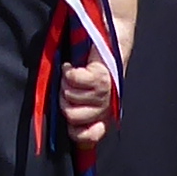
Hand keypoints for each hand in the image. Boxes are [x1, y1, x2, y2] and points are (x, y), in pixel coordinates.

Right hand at [59, 26, 126, 152]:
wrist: (112, 38)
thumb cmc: (94, 67)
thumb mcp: (85, 94)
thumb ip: (78, 110)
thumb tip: (67, 128)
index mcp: (103, 114)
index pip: (89, 137)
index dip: (76, 133)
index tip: (70, 124)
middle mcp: (105, 106)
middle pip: (71, 116)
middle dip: (64, 99)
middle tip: (72, 86)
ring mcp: (104, 92)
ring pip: (69, 96)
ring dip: (67, 82)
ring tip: (76, 73)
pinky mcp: (100, 76)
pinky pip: (73, 80)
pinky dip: (68, 71)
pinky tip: (74, 66)